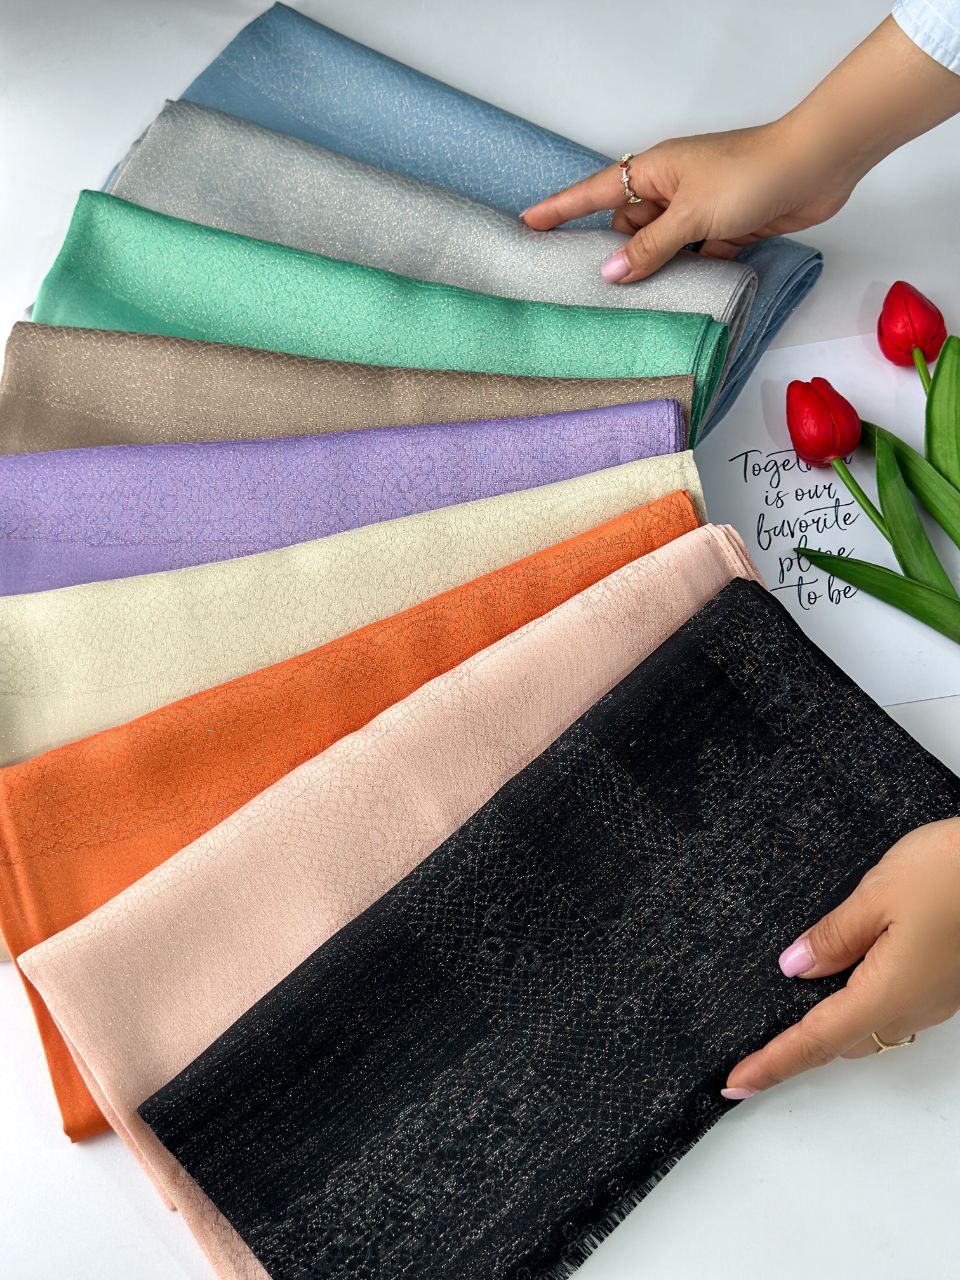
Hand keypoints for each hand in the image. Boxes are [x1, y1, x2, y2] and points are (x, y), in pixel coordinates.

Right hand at [522, 17, 959, 282]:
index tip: (527, 225)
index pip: (592, 193)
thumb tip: (608, 274)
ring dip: (653, 270)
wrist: (817, 166)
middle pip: (626, 227)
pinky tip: (680, 296)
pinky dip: (687, 274)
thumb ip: (649, 248)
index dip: (559, 211)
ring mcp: (697, 208)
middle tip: (589, 290)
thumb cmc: (752, 173)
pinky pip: (691, 257)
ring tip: (633, 304)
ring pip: (659, 246)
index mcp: (652, 171)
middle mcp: (670, 188)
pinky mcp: (724, 227)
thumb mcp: (690, 214)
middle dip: (614, 255)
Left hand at [721, 818, 959, 1098]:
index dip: (772, 1063)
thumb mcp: (878, 894)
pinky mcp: (945, 979)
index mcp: (887, 993)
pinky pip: (891, 1002)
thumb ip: (833, 936)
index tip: (735, 1083)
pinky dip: (857, 1000)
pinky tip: (840, 975)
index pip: (814, 1041)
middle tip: (752, 1049)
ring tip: (787, 1012)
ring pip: (869, 1023)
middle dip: (796, 1046)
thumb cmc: (956, 872)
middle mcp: (912, 1006)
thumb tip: (795, 966)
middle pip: (841, 1040)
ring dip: (828, 1022)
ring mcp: (933, 996)